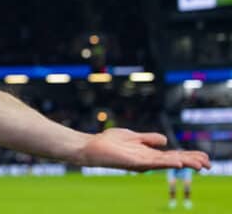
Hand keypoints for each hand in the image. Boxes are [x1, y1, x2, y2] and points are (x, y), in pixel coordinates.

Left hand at [78, 128, 210, 171]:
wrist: (91, 146)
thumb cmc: (109, 142)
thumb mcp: (133, 137)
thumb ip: (149, 139)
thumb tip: (165, 140)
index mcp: (148, 154)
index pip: (172, 155)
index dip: (188, 156)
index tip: (204, 158)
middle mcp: (146, 160)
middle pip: (173, 160)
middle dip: (190, 162)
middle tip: (208, 164)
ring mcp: (141, 162)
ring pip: (167, 162)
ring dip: (183, 162)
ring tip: (200, 164)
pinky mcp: (133, 161)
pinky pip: (152, 162)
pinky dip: (166, 161)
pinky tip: (177, 160)